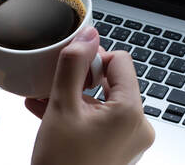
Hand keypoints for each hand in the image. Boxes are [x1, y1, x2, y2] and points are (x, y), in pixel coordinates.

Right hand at [25, 27, 154, 164]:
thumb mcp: (61, 107)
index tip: (71, 69)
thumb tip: (87, 35)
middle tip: (55, 86)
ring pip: (102, 100)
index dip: (93, 59)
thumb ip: (73, 65)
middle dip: (80, 80)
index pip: (120, 60)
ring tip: (46, 100)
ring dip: (74, 96)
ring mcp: (129, 140)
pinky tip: (51, 113)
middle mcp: (138, 126)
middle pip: (112, 80)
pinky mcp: (117, 149)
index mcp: (131, 112)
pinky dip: (79, 113)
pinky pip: (100, 119)